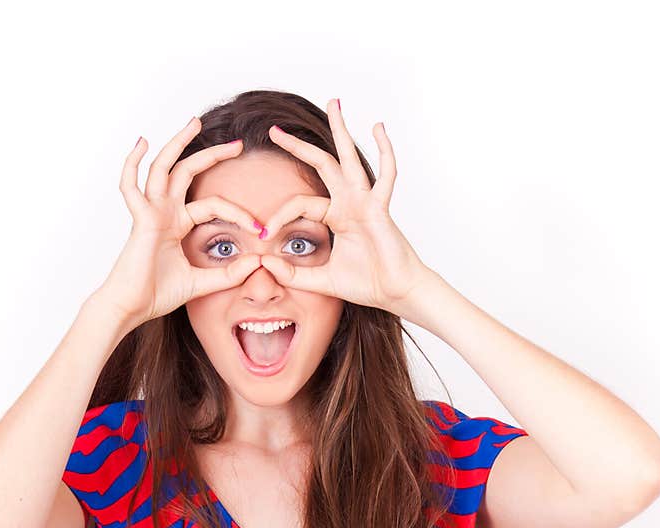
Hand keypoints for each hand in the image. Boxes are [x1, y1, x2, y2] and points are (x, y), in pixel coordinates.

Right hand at [92, 118, 262, 333]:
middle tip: (237, 144)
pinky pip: (130, 186)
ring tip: (195, 121)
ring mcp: (150, 212)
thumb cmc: (156, 295)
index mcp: (177, 224)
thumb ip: (227, 274)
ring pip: (164, 167)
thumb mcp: (201, 283)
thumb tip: (258, 264)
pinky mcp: (139, 219)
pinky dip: (132, 163)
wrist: (131, 307)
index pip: (212, 205)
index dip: (238, 213)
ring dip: (178, 143)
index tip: (260, 228)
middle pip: (188, 172)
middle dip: (212, 155)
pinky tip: (141, 142)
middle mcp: (164, 212)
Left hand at [256, 99, 429, 313]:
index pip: (300, 204)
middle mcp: (349, 202)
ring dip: (340, 129)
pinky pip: (386, 175)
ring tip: (333, 102)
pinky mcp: (380, 208)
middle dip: (297, 146)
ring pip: (348, 159)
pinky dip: (384, 151)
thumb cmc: (367, 284)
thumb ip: (293, 274)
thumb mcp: (321, 280)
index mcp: (336, 216)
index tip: (263, 234)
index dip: (279, 216)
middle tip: (275, 129)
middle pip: (321, 164)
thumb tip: (264, 263)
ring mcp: (366, 201)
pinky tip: (378, 127)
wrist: (396, 293)